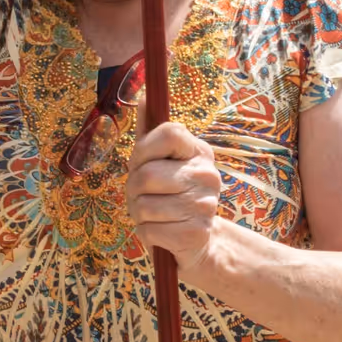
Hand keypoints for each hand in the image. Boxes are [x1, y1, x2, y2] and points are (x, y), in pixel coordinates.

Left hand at [126, 117, 225, 281]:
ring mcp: (203, 205)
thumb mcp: (160, 163)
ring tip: (156, 216)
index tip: (145, 163)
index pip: (169, 132)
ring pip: (143, 205)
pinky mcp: (195, 233)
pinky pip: (148, 229)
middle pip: (146, 174)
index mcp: (199, 152)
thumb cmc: (171, 198)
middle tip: (146, 197)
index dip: (144, 149)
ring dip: (139, 214)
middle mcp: (207, 175)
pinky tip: (162, 233)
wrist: (200, 245)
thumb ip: (150, 133)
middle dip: (134, 190)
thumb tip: (144, 96)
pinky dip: (147, 234)